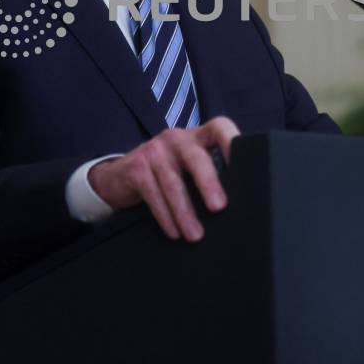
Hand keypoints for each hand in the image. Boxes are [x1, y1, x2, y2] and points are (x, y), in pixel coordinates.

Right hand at [87, 116, 239, 241]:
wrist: (118, 176)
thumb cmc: (164, 174)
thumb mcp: (186, 167)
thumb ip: (208, 173)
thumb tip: (239, 203)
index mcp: (196, 136)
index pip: (219, 127)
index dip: (232, 141)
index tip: (244, 163)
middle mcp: (177, 138)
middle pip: (197, 157)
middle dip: (208, 183)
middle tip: (219, 207)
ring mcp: (155, 151)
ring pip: (174, 183)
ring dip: (185, 212)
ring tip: (196, 235)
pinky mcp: (137, 167)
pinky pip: (154, 194)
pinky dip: (165, 216)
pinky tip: (174, 232)